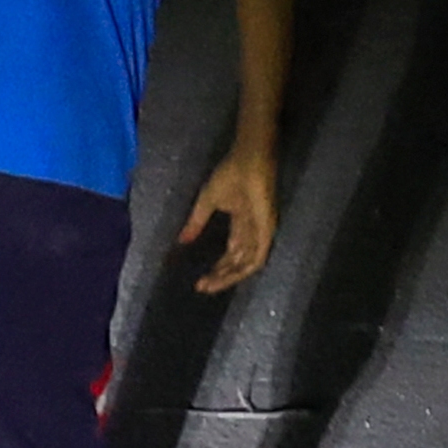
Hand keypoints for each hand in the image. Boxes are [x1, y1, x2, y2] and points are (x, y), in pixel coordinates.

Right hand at [179, 138, 279, 291]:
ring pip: (246, 265)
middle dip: (219, 277)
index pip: (230, 255)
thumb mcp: (207, 201)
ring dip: (229, 277)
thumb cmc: (230, 175)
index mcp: (240, 226)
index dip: (216, 269)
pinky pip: (258, 257)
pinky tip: (228, 275)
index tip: (199, 281)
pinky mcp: (266, 231)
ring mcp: (260, 233)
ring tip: (210, 283)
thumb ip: (196, 222)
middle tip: (201, 286)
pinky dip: (243, 269)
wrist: (248, 160)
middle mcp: (251, 234)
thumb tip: (181, 241)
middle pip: (237, 263)